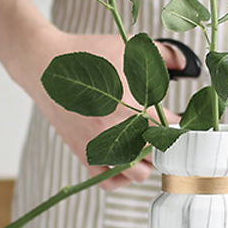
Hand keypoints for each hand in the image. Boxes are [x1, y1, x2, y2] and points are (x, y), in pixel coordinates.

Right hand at [18, 28, 184, 190]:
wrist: (44, 65)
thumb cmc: (84, 55)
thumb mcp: (128, 47)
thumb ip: (163, 55)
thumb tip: (184, 63)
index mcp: (132, 106)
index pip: (171, 128)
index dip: (181, 124)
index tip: (182, 119)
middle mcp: (116, 130)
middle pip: (158, 155)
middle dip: (166, 144)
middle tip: (166, 131)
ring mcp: (100, 145)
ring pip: (137, 173)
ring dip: (148, 162)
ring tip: (148, 145)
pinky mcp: (84, 152)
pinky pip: (106, 180)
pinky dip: (120, 176)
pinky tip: (126, 161)